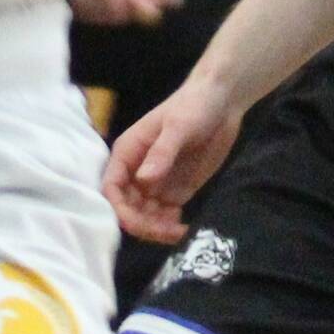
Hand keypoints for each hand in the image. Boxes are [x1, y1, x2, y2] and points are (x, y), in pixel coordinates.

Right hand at [102, 72, 245, 242]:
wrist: (222, 102)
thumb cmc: (194, 106)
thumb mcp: (178, 127)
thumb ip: (161, 153)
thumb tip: (143, 181)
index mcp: (128, 152)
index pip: (111, 187)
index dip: (119, 208)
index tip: (139, 222)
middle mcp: (137, 171)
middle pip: (127, 208)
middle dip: (142, 224)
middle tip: (168, 231)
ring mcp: (156, 183)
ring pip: (145, 216)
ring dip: (157, 230)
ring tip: (179, 231)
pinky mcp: (175, 190)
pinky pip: (165, 216)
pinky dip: (170, 227)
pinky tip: (185, 227)